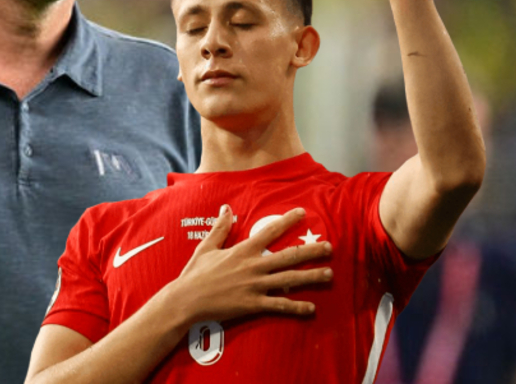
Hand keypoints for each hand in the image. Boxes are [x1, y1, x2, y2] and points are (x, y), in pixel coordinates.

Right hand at [166, 206, 332, 322]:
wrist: (185, 301)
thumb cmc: (194, 274)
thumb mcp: (207, 247)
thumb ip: (221, 228)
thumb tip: (227, 208)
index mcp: (243, 250)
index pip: (270, 231)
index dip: (288, 221)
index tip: (303, 213)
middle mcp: (254, 266)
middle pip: (289, 256)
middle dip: (311, 251)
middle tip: (330, 248)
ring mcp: (255, 286)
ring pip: (290, 280)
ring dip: (311, 277)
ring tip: (329, 274)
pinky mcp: (254, 304)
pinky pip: (280, 306)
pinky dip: (296, 307)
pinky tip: (312, 308)